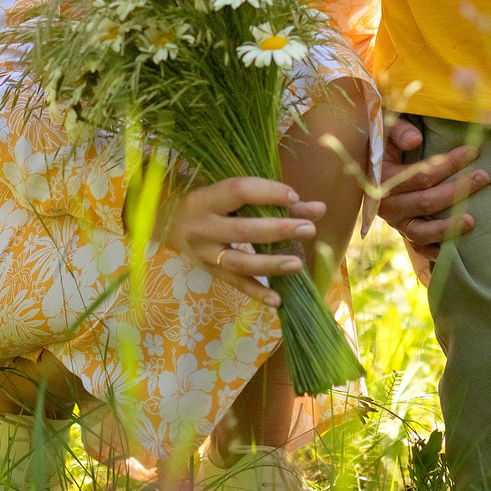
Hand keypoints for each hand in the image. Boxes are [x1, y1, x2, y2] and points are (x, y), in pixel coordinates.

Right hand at [159, 176, 320, 306]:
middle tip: (308, 229)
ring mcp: (204, 253)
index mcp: (208, 198)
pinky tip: (278, 300)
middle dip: (278, 230)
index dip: (268, 193)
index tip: (294, 197)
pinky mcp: (210, 272)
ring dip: (270, 264)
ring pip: (238, 262)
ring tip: (298, 264)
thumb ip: (276, 201)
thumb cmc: (212, 204)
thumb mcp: (234, 197)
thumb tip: (319, 208)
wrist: (171, 223)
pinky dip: (257, 292)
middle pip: (242, 230)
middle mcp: (202, 226)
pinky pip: (235, 284)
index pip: (239, 191)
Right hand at [376, 115, 487, 265]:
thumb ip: (399, 130)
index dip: (448, 164)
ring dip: (447, 228)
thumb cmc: (385, 141)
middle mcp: (385, 204)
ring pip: (420, 232)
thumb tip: (416, 140)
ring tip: (471, 222)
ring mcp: (394, 221)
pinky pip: (418, 247)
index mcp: (380, 178)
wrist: (370, 163)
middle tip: (483, 177)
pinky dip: (433, 252)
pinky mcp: (402, 232)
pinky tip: (452, 251)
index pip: (420, 175)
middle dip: (457, 190)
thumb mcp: (386, 127)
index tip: (473, 152)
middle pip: (425, 202)